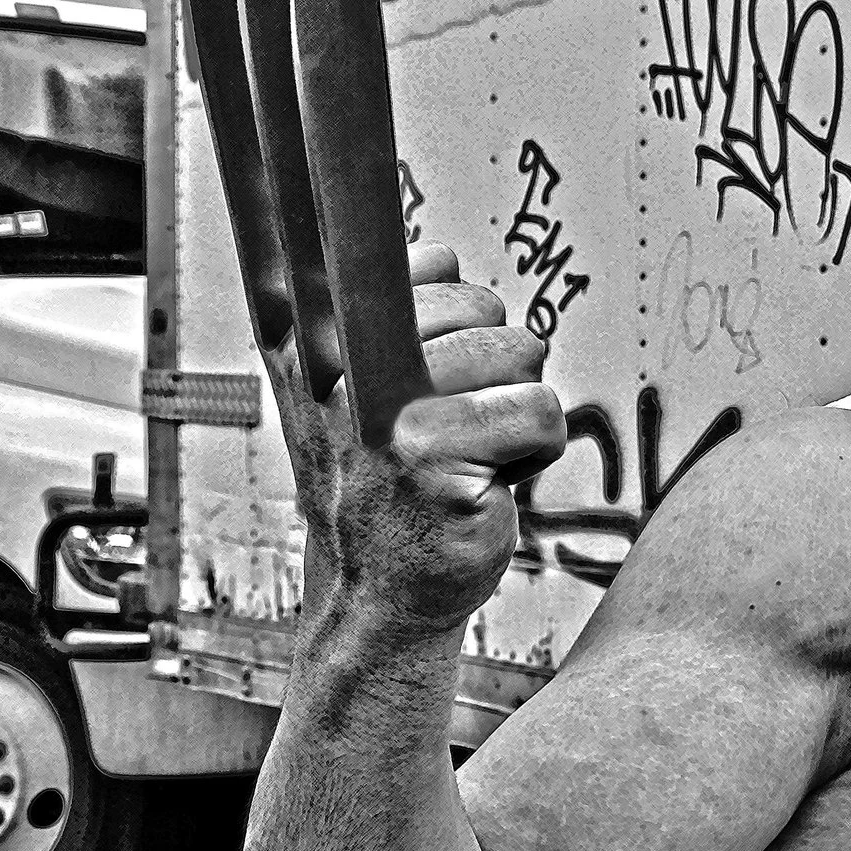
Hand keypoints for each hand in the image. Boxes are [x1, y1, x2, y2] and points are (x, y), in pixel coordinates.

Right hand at [273, 243, 564, 636]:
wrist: (379, 594)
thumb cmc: (388, 480)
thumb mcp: (357, 393)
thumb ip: (381, 318)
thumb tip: (435, 256)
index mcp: (309, 340)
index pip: (391, 257)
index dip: (440, 285)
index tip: (407, 289)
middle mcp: (332, 368)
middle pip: (479, 303)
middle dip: (492, 362)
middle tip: (449, 423)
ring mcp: (380, 414)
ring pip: (517, 351)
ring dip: (515, 405)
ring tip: (467, 451)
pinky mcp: (433, 459)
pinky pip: (540, 410)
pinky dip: (536, 448)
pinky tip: (488, 480)